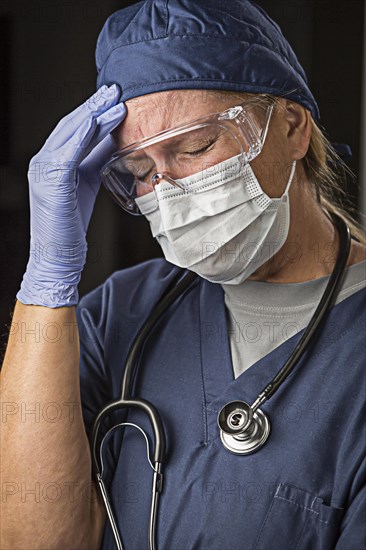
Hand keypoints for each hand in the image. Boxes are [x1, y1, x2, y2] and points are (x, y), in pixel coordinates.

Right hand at [16, 85, 125, 306]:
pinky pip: (68, 153)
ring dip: (92, 115)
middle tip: (114, 90)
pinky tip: (97, 121)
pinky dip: (82, 135)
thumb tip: (112, 139)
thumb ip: (95, 160)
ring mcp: (43, 171)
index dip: (93, 112)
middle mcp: (42, 161)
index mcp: (51, 162)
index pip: (73, 130)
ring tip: (113, 100)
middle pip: (71, 126)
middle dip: (94, 106)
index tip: (112, 98)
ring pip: (70, 135)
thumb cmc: (71, 224)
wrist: (58, 255)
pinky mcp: (50, 183)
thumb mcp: (87, 183)